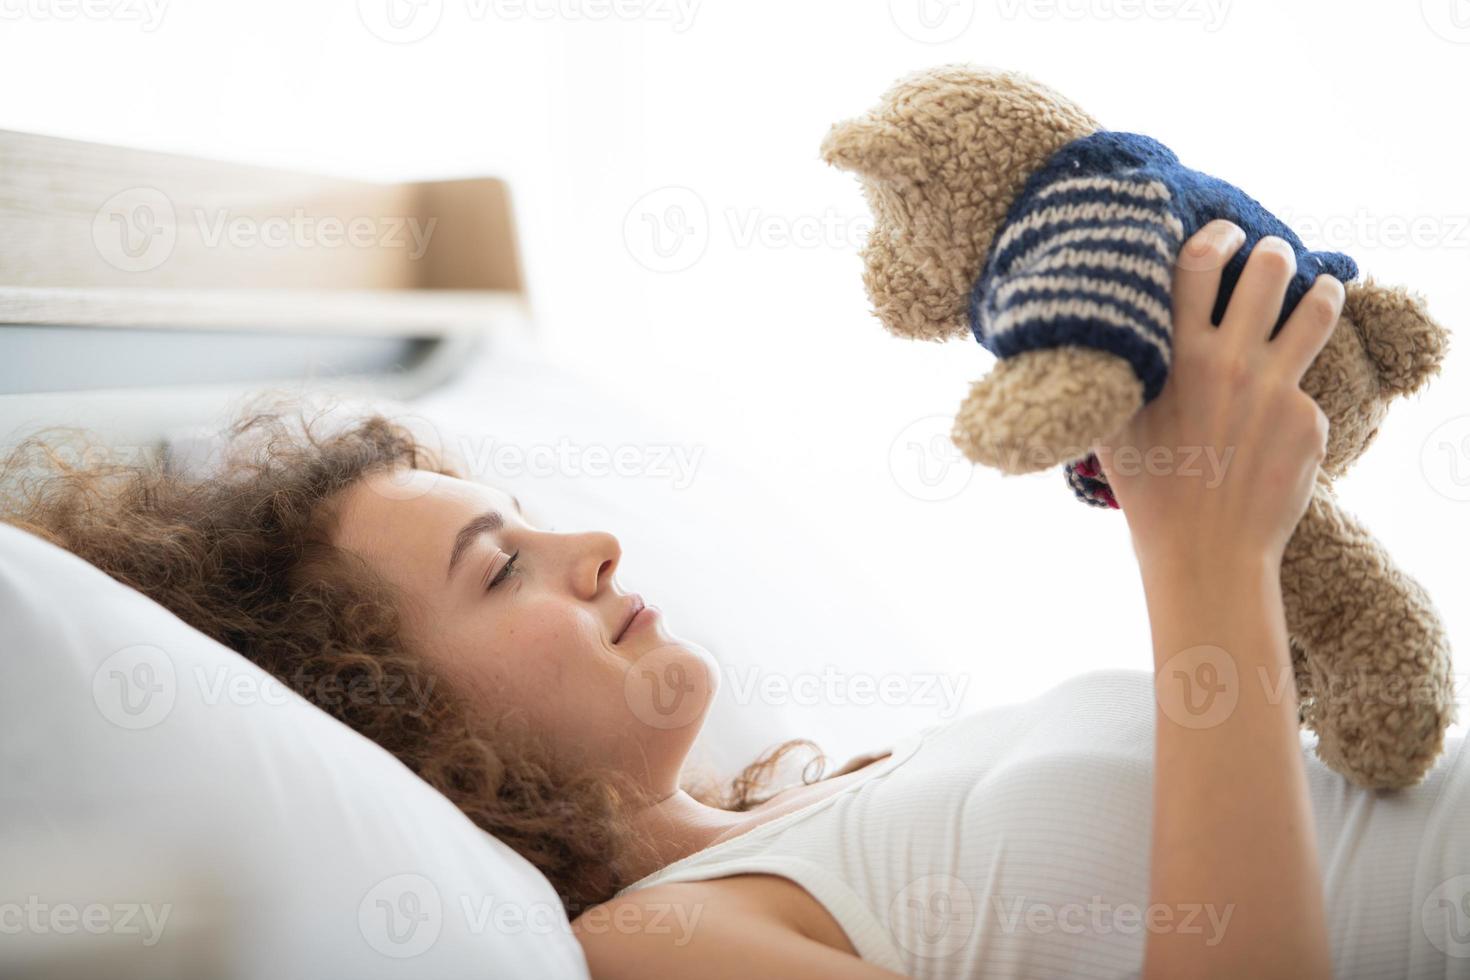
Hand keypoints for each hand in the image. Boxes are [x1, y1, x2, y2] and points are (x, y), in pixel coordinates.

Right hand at [1092, 220, 1342, 574]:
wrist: (1204, 553)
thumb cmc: (1149, 492)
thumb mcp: (1112, 424)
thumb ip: (1117, 373)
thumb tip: (1106, 336)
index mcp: (1173, 354)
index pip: (1197, 262)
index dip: (1215, 236)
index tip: (1224, 234)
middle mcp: (1226, 360)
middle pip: (1266, 269)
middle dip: (1272, 254)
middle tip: (1271, 258)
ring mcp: (1273, 387)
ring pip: (1315, 308)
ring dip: (1320, 287)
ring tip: (1321, 286)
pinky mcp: (1308, 419)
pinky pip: (1307, 387)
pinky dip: (1297, 390)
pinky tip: (1279, 420)